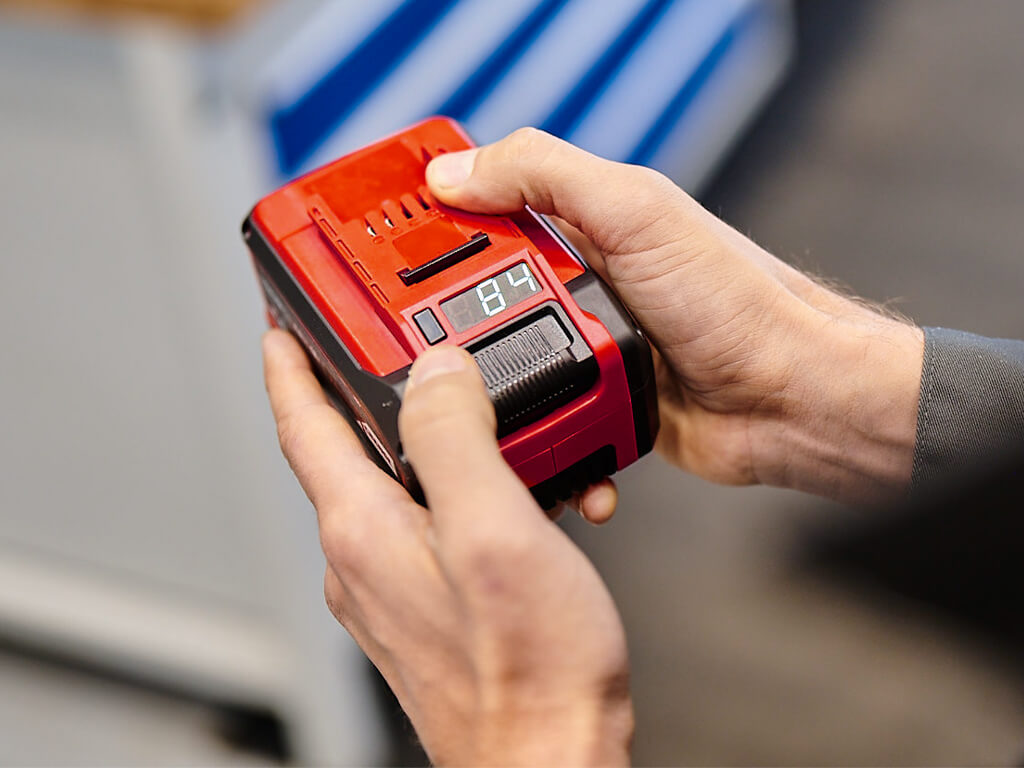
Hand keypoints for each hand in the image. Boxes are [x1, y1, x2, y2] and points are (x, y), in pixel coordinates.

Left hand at [263, 330, 632, 765]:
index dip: (289, 364)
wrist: (551, 759)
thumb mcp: (492, 529)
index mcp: (363, 527)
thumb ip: (455, 436)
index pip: (304, 425)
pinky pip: (438, 525)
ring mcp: (396, 587)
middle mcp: (365, 556)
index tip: (280, 326)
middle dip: (377, 391)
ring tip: (497, 421)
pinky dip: (475, 494)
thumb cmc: (526, 670)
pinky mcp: (432, 607)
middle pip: (353, 448)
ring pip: (405, 485)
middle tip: (400, 350)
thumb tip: (437, 372)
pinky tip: (528, 498)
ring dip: (446, 445)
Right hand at [426, 128, 923, 502]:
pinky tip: (530, 444)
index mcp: (586, 227)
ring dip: (482, 388)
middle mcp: (583, 286)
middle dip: (438, 318)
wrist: (795, 401)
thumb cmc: (740, 302)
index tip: (378, 240)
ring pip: (502, 366)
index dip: (433, 219)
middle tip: (397, 337)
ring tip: (453, 402)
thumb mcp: (637, 212)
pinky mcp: (598, 409)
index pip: (487, 208)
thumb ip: (546, 177)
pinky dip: (532, 438)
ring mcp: (589, 351)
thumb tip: (457, 171)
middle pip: (478, 294)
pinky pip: (543, 424)